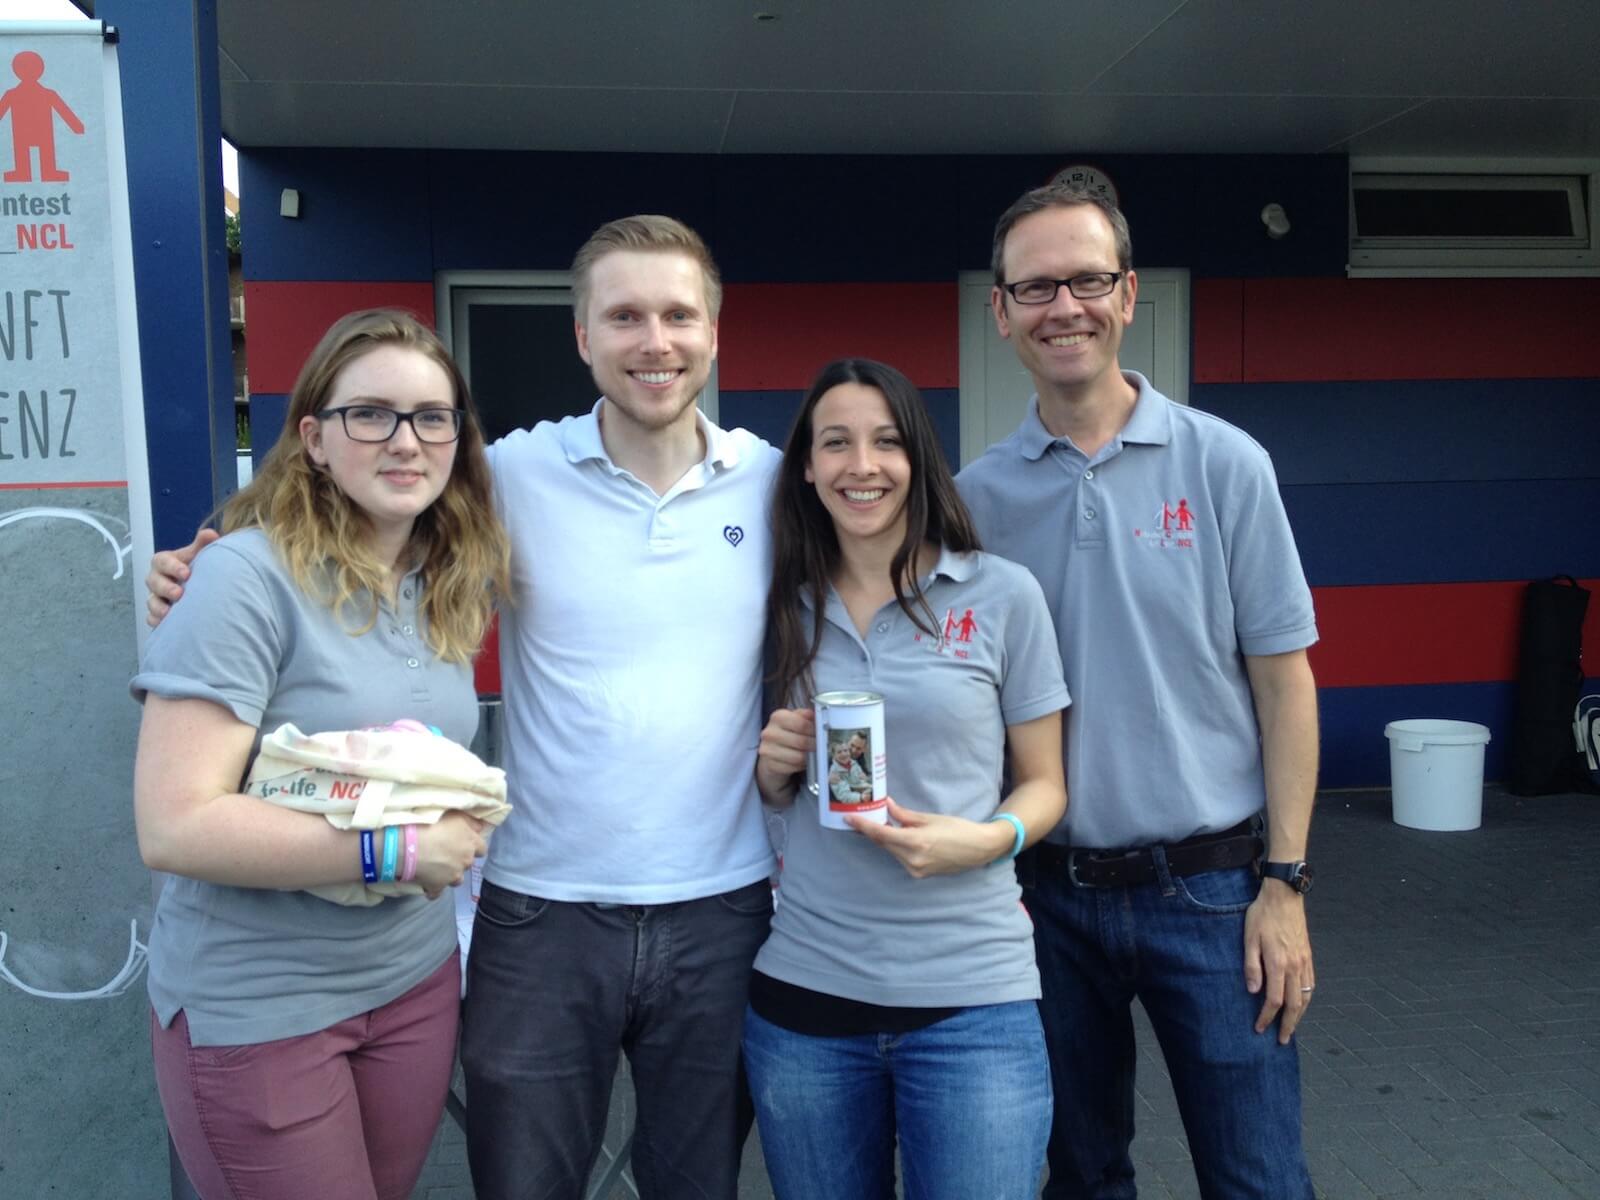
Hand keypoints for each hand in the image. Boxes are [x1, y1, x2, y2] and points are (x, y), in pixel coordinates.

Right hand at [146, 527, 219, 626]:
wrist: (198, 589)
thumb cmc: (195, 569)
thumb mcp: (198, 555)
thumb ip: (202, 545)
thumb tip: (211, 534)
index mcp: (165, 563)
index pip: (161, 561)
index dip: (172, 566)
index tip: (186, 573)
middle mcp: (157, 579)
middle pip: (153, 581)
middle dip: (165, 588)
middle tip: (179, 593)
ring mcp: (156, 597)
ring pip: (151, 601)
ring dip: (158, 607)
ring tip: (169, 613)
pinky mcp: (157, 613)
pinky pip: (151, 618)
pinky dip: (155, 620)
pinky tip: (164, 624)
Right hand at [413, 813, 487, 894]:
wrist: (410, 845)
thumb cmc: (432, 824)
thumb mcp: (455, 815)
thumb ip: (470, 821)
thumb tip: (480, 826)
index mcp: (471, 843)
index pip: (482, 849)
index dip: (473, 847)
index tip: (464, 843)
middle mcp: (466, 861)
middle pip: (468, 864)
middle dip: (459, 860)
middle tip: (445, 853)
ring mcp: (452, 876)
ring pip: (456, 880)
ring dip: (450, 875)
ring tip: (437, 868)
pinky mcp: (438, 887)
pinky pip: (436, 892)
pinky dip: (432, 889)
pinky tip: (425, 883)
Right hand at [756, 708, 813, 803]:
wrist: (771, 750)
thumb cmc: (788, 732)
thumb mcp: (796, 719)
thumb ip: (806, 716)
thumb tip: (817, 717)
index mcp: (778, 717)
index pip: (802, 724)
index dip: (815, 730)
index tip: (821, 733)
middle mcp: (770, 733)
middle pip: (801, 742)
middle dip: (815, 745)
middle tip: (821, 746)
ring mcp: (768, 750)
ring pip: (798, 757)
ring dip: (809, 757)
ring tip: (813, 753)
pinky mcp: (770, 765)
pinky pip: (793, 768)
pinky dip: (801, 765)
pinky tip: (803, 761)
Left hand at [846, 799, 1012, 877]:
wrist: (980, 848)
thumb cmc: (958, 829)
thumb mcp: (929, 818)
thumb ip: (904, 815)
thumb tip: (886, 806)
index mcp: (915, 843)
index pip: (881, 834)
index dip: (862, 826)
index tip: (849, 819)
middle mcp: (913, 860)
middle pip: (884, 843)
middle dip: (873, 830)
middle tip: (864, 816)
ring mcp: (916, 869)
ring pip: (892, 851)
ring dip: (887, 838)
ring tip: (885, 823)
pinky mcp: (920, 873)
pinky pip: (901, 858)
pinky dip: (898, 847)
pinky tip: (900, 837)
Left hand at [1244, 879, 1314, 1042]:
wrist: (1284, 897)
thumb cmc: (1262, 915)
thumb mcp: (1249, 938)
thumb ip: (1251, 966)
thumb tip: (1252, 991)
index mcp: (1278, 963)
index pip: (1274, 1000)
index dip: (1266, 1017)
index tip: (1259, 1028)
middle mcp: (1295, 966)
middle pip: (1294, 1005)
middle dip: (1287, 1025)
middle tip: (1282, 1041)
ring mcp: (1305, 962)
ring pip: (1305, 998)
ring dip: (1299, 1016)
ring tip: (1291, 1028)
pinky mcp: (1309, 957)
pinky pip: (1311, 986)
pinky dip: (1307, 1001)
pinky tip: (1301, 1005)